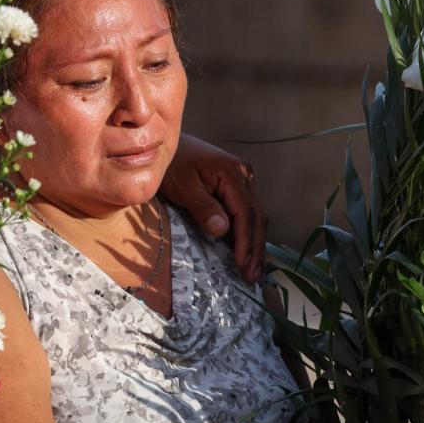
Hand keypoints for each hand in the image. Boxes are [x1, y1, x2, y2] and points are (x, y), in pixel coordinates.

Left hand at [161, 133, 266, 282]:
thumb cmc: (170, 164)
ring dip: (255, 244)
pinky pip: (247, 212)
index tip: (242, 265)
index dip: (245, 242)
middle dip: (255, 249)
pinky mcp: (237, 186)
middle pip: (257, 217)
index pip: (246, 213)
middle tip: (252, 278)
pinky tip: (248, 253)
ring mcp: (243, 179)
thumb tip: (223, 230)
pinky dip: (248, 234)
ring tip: (254, 272)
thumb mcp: (182, 186)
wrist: (166, 144)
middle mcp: (244, 174)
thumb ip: (202, 207)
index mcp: (232, 173)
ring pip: (256, 216)